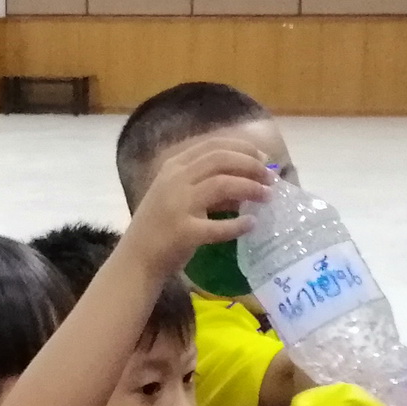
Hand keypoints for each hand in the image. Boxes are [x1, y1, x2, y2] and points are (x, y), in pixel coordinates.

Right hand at [122, 138, 274, 275]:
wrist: (136, 260)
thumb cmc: (159, 228)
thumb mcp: (178, 196)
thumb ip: (206, 185)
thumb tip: (247, 181)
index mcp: (173, 167)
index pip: (212, 145)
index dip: (242, 148)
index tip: (263, 159)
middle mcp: (174, 180)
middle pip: (221, 159)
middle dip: (251, 165)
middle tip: (271, 177)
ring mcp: (178, 205)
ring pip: (223, 184)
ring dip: (251, 188)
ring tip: (267, 197)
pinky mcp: (184, 233)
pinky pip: (219, 226)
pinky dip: (238, 225)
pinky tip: (251, 225)